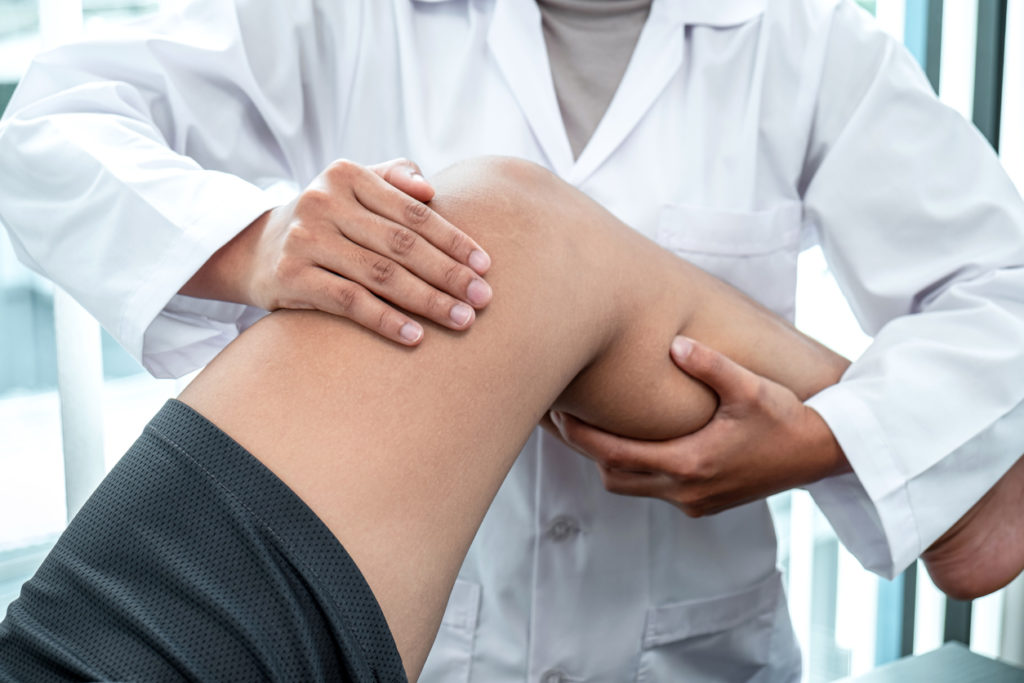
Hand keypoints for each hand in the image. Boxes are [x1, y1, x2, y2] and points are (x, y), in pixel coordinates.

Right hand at [182, 158, 491, 344]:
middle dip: (449, 274)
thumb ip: (394, 177)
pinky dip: (386, 320)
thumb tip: (429, 190)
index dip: (453, 240)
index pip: (413, 212)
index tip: (486, 265)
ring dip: (428, 301)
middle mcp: (323, 202)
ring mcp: (305, 239)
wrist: (254, 249)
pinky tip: (416, 337)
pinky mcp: (291, 276)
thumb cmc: (326, 220)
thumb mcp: (352, 187)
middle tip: (484, 298)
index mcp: (346, 174)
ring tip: (462, 319)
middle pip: (402, 245)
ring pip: (381, 275)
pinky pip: (349, 302)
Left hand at [550, 336, 849, 515]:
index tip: (556, 416)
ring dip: (609, 461)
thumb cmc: (786, 418)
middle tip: (560, 419)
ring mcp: (695, 501)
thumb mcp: (750, 387)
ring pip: (631, 486)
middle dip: (585, 448)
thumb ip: (711, 365)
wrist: (822, 454)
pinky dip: (635, 470)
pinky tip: (632, 442)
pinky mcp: (704, 504)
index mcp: (691, 462)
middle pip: (614, 474)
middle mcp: (687, 489)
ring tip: (587, 428)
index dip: (581, 436)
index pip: (615, 454)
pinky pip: (654, 491)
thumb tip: (674, 344)